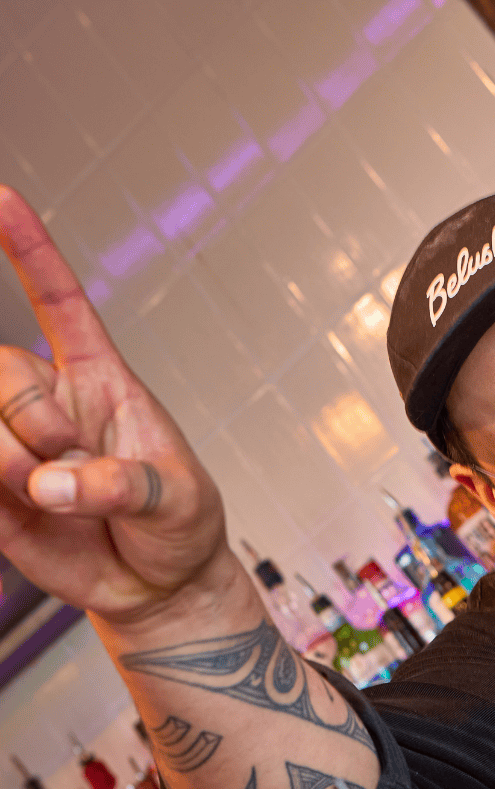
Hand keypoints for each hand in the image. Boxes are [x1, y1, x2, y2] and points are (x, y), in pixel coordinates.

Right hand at [0, 186, 228, 623]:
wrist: (159, 586)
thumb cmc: (179, 526)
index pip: (62, 306)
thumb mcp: (178, 502)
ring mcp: (16, 446)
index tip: (4, 199)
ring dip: (9, 462)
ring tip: (52, 497)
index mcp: (104, 383)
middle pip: (1, 371)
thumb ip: (124, 486)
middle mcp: (52, 404)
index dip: (32, 252)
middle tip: (70, 463)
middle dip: (30, 419)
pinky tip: (16, 498)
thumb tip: (52, 487)